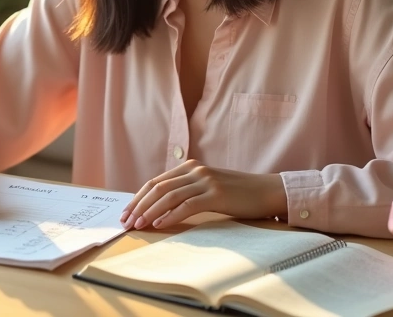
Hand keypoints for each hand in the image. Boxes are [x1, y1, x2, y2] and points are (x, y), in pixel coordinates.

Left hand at [120, 160, 286, 229]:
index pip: (155, 182)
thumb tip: (159, 209)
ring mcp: (205, 181)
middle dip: (138, 205)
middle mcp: (195, 170)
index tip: (126, 213)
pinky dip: (171, 215)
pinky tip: (160, 224)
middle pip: (157, 187)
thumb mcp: (207, 188)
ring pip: (169, 196)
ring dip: (150, 211)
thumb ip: (187, 192)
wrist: (266, 191)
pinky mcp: (216, 194)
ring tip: (138, 225)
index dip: (138, 198)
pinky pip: (187, 205)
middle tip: (126, 222)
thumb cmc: (237, 194)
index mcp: (190, 167)